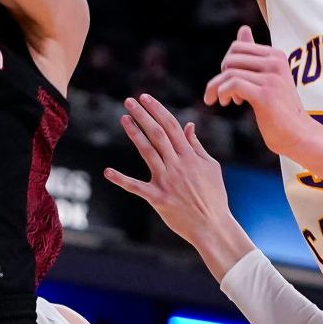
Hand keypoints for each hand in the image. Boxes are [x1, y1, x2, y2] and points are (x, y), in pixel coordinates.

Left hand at [104, 94, 233, 248]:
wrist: (212, 226)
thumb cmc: (214, 196)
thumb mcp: (211, 167)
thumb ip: (196, 145)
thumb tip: (188, 125)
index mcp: (190, 156)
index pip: (171, 126)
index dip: (157, 110)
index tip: (146, 97)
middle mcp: (177, 165)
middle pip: (157, 134)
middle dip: (143, 115)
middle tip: (129, 100)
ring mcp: (166, 181)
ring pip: (147, 152)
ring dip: (134, 134)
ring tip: (124, 118)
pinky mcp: (158, 198)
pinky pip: (136, 187)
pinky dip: (121, 180)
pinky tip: (108, 171)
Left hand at [204, 25, 315, 156]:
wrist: (299, 135)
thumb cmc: (282, 109)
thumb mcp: (269, 77)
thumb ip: (254, 55)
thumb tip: (243, 28)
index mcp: (276, 55)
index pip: (238, 46)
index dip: (228, 63)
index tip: (229, 81)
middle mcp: (275, 63)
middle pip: (231, 57)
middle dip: (221, 75)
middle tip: (225, 93)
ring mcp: (271, 78)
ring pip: (229, 72)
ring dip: (218, 87)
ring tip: (223, 100)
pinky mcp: (265, 95)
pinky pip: (233, 84)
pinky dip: (223, 93)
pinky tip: (226, 103)